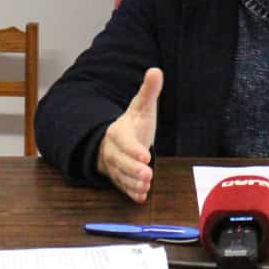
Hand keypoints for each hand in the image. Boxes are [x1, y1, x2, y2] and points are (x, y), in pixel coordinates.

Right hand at [97, 67, 161, 203]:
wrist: (117, 140)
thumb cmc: (133, 124)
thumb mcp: (141, 107)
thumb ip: (148, 91)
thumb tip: (155, 70)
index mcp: (118, 131)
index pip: (123, 141)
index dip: (133, 149)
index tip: (146, 156)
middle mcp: (113, 150)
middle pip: (119, 161)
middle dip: (132, 170)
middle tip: (148, 175)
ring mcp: (114, 166)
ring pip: (120, 176)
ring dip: (132, 183)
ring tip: (145, 187)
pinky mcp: (118, 178)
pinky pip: (122, 187)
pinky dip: (130, 193)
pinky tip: (141, 197)